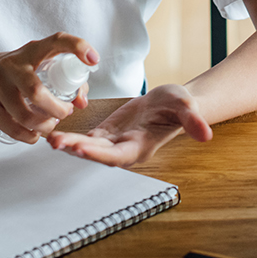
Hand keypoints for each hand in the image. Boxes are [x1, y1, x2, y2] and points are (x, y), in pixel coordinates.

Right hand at [0, 33, 97, 144]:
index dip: (77, 47)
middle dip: (57, 109)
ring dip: (43, 126)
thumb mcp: (36, 65)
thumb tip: (81, 102)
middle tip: (65, 113)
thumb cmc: (14, 71)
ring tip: (49, 126)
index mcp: (32, 51)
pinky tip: (33, 135)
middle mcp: (12, 64)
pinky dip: (26, 135)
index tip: (93, 60)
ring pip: (24, 114)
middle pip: (37, 91)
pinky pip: (10, 126)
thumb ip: (63, 80)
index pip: (57, 41)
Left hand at [48, 84, 211, 165]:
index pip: (117, 155)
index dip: (98, 154)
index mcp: (141, 146)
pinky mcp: (107, 133)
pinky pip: (86, 137)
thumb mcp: (187, 107)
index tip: (81, 149)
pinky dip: (71, 136)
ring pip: (88, 146)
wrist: (173, 102)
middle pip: (97, 153)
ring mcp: (114, 142)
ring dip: (70, 144)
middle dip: (76, 149)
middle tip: (56, 142)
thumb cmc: (180, 104)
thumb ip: (193, 121)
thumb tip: (207, 134)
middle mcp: (124, 149)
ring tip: (49, 138)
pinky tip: (54, 131)